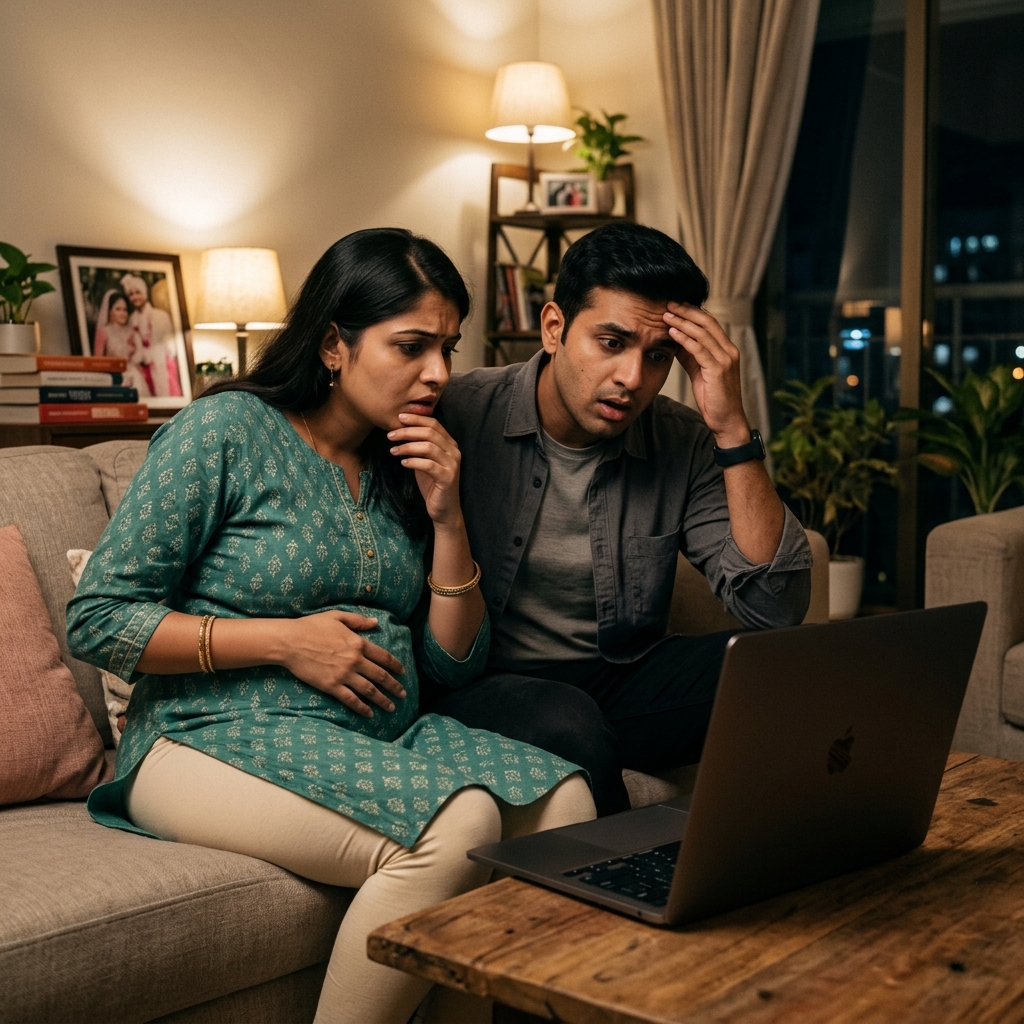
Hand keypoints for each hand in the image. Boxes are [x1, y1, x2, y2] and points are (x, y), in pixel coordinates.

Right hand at [279, 610, 405, 717]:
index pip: (383, 657)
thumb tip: (376, 622)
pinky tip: (369, 714)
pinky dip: (362, 708)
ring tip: (391, 707)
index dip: (395, 666)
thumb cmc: (312, 626)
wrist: (290, 641)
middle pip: (381, 676)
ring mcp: (344, 674)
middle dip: (394, 686)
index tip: (403, 673)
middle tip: (403, 694)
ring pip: (369, 690)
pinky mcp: (332, 686)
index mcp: (358, 643)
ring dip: (382, 700)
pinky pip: (351, 700)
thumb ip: (358, 621)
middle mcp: (355, 660)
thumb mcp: (337, 617)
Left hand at [387, 414, 463, 526]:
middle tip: (390, 435)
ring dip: (407, 447)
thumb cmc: (432, 484)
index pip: (433, 424)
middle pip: (430, 433)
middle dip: (407, 432)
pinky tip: (403, 463)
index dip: (416, 419)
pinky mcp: (448, 478)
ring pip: (428, 447)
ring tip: (393, 450)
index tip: (399, 418)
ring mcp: (452, 464)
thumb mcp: (424, 461)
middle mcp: (454, 451)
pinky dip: (414, 462)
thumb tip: (400, 430)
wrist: (443, 509)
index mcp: (450, 444)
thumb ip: (419, 446)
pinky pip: (428, 465)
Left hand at [664, 303, 749, 446]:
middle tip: (668, 304)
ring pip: (702, 333)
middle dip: (686, 311)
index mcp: (726, 349)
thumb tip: (675, 339)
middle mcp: (729, 351)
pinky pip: (699, 349)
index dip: (692, 312)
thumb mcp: (699, 371)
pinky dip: (684, 339)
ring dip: (682, 322)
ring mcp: (725, 360)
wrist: (726, 420)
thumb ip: (691, 355)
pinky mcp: (718, 370)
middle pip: (707, 322)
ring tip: (666, 315)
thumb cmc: (713, 397)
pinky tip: (672, 332)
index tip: (675, 305)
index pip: (710, 323)